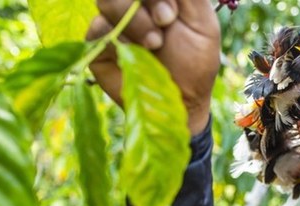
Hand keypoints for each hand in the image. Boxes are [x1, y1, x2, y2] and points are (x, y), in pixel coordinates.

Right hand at [87, 0, 220, 133]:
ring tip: (153, 45)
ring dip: (134, 21)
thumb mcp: (202, 21)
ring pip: (106, 0)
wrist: (183, 101)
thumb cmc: (195, 61)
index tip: (171, 14)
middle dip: (146, 1)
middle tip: (164, 23)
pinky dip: (121, 41)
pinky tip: (136, 56)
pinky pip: (98, 29)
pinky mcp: (97, 44)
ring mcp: (111, 21)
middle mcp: (130, 4)